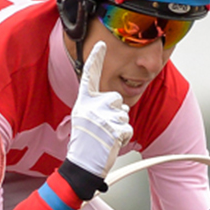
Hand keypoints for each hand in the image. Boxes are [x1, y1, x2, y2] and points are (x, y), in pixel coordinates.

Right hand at [66, 42, 132, 178]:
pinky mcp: (113, 129)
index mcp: (83, 102)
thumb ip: (95, 106)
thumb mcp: (83, 119)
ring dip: (120, 126)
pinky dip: (123, 137)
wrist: (82, 165)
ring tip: (105, 137)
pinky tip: (111, 143)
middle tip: (103, 128)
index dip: (96, 59)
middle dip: (116, 113)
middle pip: (117, 98)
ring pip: (124, 114)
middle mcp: (91, 106)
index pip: (90, 76)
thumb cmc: (84, 143)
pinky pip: (127, 128)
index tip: (101, 44)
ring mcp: (102, 117)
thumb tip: (115, 103)